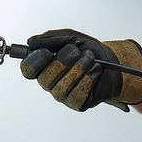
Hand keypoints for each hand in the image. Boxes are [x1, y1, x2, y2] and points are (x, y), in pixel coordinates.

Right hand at [19, 29, 141, 111]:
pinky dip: (88, 80)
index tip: (47, 52)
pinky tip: (95, 71)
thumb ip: (51, 39)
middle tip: (77, 51)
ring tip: (90, 59)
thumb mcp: (71, 37)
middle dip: (62, 62)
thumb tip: (31, 42)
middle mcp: (51, 83)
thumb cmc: (89, 51)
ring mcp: (64, 95)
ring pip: (62, 87)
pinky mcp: (77, 103)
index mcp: (44, 67)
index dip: (34, 62)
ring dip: (79, 69)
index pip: (28, 70)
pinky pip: (77, 94)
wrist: (113, 62)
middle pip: (45, 78)